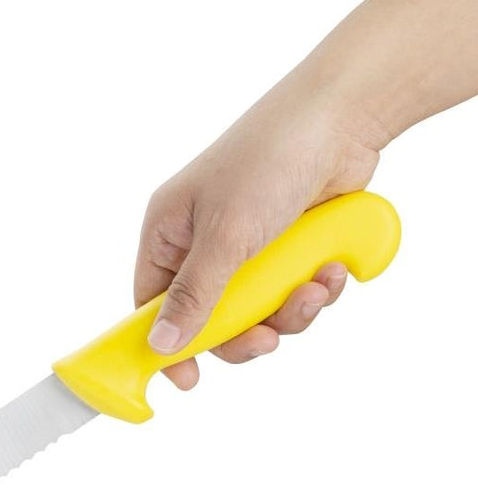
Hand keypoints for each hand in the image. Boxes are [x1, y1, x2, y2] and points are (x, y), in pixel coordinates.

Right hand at [135, 93, 380, 388]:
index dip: (167, 344)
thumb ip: (193, 296)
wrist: (345, 117)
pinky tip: (330, 270)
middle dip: (245, 332)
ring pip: (257, 313)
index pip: (151, 304)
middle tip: (269, 338)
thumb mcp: (224, 236)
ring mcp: (246, 248)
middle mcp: (202, 244)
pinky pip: (290, 295)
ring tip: (313, 290)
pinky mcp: (286, 250)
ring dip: (289, 311)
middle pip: (210, 320)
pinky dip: (314, 291)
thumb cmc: (270, 158)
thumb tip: (161, 346)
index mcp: (168, 234)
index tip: (187, 378)